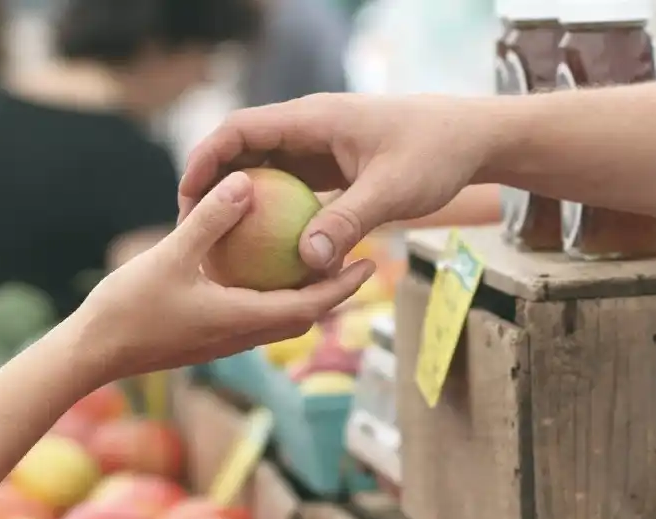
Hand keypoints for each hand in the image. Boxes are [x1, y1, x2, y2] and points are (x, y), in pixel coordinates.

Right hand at [78, 171, 373, 381]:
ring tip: (319, 260)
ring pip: (279, 318)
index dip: (343, 286)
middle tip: (358, 259)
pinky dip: (270, 294)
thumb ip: (210, 220)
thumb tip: (245, 182)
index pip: (310, 306)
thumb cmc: (128, 308)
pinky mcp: (207, 337)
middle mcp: (241, 335)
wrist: (92, 354)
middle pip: (303, 315)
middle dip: (334, 291)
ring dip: (304, 295)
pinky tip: (261, 267)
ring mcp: (224, 340)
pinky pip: (252, 314)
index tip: (369, 263)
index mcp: (242, 320)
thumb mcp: (170, 256)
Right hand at [179, 94, 496, 273]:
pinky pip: (291, 190)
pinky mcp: (332, 169)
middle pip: (243, 151)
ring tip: (218, 244)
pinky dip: (274, 215)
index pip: (241, 129)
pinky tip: (265, 253)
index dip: (206, 159)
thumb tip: (307, 262)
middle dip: (213, 185)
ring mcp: (319, 149)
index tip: (186, 195)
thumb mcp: (391, 191)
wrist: (470, 139)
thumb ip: (348, 222)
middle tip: (190, 228)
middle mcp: (309, 129)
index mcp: (313, 119)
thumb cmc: (435, 154)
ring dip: (242, 203)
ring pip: (265, 172)